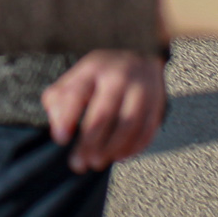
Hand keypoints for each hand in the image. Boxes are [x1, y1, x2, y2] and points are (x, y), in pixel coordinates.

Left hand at [42, 50, 165, 172]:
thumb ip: (59, 100)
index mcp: (93, 69)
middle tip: (78, 163)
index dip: (66, 119)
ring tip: (97, 162)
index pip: (76, 94)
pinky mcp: (157, 105)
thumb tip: (60, 131)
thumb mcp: (77, 76)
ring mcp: (141, 91)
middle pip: (103, 114)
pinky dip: (132, 148)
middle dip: (89, 143)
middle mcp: (119, 78)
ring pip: (127, 126)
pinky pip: (146, 132)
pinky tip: (118, 156)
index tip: (60, 139)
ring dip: (111, 150)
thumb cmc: (101, 73)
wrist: (141, 53)